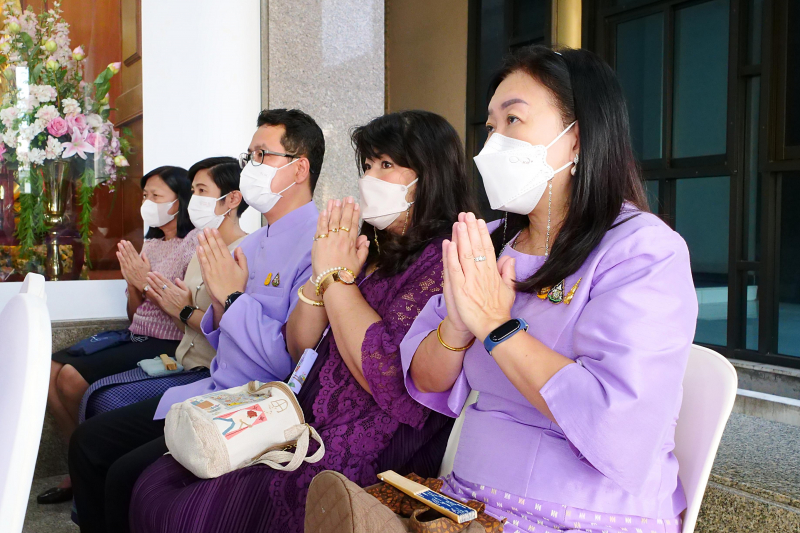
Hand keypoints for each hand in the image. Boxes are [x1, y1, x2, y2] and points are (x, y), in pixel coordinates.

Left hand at [116, 240, 150, 291]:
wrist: (144, 284)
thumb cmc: (146, 275)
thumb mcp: (148, 266)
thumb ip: (145, 259)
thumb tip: (143, 253)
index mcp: (140, 261)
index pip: (134, 252)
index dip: (130, 246)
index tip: (127, 242)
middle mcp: (134, 263)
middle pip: (129, 253)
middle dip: (125, 246)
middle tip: (122, 241)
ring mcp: (130, 266)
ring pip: (125, 256)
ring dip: (122, 250)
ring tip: (119, 244)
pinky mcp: (126, 270)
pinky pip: (122, 263)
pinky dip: (120, 257)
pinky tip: (118, 253)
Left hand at [145, 272, 192, 317]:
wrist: (185, 312)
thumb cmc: (187, 301)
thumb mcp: (187, 291)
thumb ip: (182, 284)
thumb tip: (176, 278)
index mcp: (174, 288)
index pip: (165, 280)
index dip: (159, 276)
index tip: (155, 272)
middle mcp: (168, 291)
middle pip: (160, 283)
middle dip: (154, 277)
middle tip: (148, 273)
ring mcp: (165, 297)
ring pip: (157, 288)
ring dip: (151, 283)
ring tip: (147, 278)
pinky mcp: (162, 303)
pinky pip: (156, 296)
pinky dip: (151, 292)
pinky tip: (148, 288)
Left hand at [196, 227, 247, 305]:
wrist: (230, 297)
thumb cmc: (238, 285)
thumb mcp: (245, 271)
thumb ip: (242, 258)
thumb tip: (239, 248)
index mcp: (230, 261)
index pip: (222, 246)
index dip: (217, 237)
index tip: (213, 230)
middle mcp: (220, 262)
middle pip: (213, 247)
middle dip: (209, 237)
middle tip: (205, 229)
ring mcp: (213, 268)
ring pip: (207, 253)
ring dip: (203, 243)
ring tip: (200, 235)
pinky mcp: (207, 274)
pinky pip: (203, 262)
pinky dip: (200, 255)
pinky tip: (198, 248)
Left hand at [311, 197, 368, 279]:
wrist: (332, 280)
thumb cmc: (346, 273)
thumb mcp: (359, 262)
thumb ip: (363, 250)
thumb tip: (366, 239)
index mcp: (351, 243)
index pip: (353, 225)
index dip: (355, 214)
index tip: (356, 205)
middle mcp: (341, 238)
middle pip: (344, 220)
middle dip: (346, 207)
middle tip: (347, 198)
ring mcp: (330, 239)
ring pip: (332, 221)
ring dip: (334, 209)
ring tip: (336, 200)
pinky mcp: (319, 242)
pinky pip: (321, 227)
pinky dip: (323, 218)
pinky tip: (324, 210)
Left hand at [444, 212, 515, 340]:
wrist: (492, 328)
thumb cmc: (499, 311)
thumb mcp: (509, 290)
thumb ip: (508, 273)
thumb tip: (510, 258)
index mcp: (493, 273)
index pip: (487, 248)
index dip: (482, 234)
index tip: (478, 221)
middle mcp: (482, 273)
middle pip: (476, 247)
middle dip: (470, 230)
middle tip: (466, 214)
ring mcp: (470, 280)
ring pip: (465, 254)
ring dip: (461, 237)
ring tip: (458, 223)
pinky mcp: (460, 288)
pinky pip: (455, 269)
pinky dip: (451, 255)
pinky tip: (449, 243)